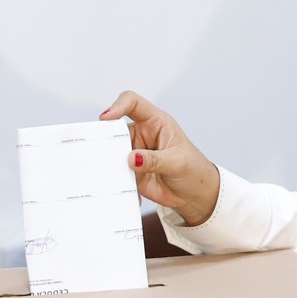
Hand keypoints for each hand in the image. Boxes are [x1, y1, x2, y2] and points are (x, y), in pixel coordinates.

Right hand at [100, 91, 219, 225]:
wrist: (194, 194)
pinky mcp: (128, 171)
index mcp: (156, 123)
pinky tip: (119, 189)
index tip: (107, 117)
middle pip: (114, 129)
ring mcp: (133, 153)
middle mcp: (141, 135)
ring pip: (110, 152)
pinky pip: (113, 172)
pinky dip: (112, 180)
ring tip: (112, 174)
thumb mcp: (178, 163)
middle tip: (102, 152)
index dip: (118, 105)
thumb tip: (132, 158)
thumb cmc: (193, 170)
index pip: (133, 104)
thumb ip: (155, 160)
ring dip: (107, 162)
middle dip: (104, 138)